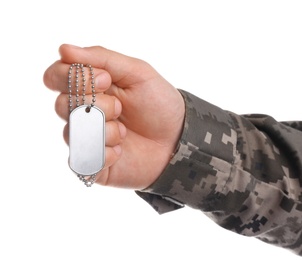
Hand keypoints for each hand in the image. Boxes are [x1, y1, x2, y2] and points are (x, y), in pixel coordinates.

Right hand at [43, 44, 184, 189]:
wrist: (177, 139)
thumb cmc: (158, 104)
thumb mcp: (137, 73)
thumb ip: (103, 59)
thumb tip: (63, 49)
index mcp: (89, 88)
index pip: (55, 76)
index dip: (74, 77)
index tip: (105, 79)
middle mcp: (82, 113)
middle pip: (61, 104)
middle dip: (97, 105)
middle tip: (120, 108)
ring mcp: (85, 139)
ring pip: (73, 132)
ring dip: (105, 130)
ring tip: (125, 132)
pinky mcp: (91, 164)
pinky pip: (82, 160)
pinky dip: (105, 154)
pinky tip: (122, 151)